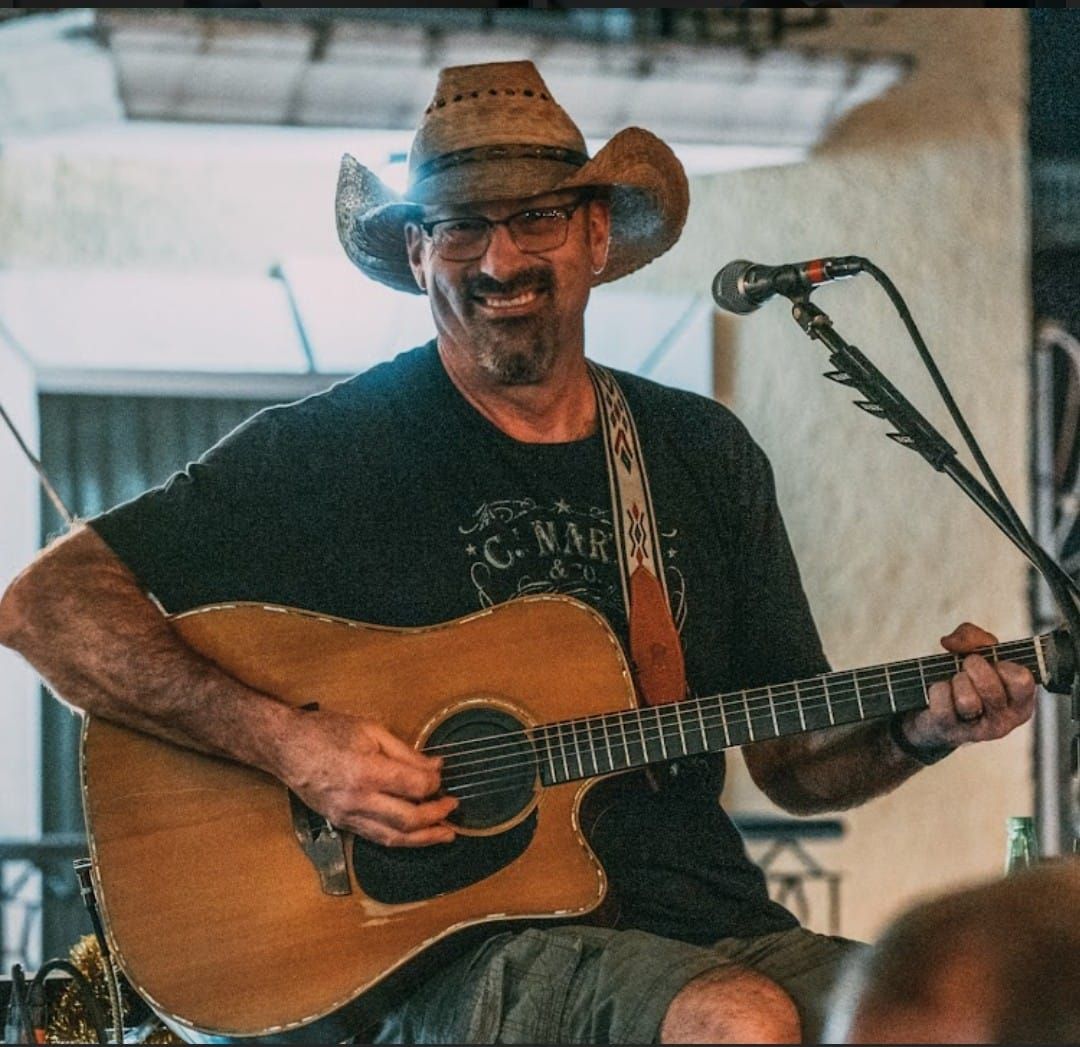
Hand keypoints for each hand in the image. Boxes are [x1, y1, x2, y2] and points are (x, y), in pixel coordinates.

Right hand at [281, 708, 457, 846]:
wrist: (285, 747)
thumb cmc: (326, 731)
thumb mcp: (371, 730)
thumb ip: (406, 752)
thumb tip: (436, 766)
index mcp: (366, 772)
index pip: (414, 786)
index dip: (434, 784)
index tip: (442, 778)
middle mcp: (357, 800)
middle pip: (408, 820)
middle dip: (437, 816)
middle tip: (453, 808)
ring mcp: (347, 816)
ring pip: (393, 838)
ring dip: (424, 838)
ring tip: (446, 834)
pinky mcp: (341, 823)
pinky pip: (376, 838)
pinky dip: (400, 839)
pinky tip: (416, 835)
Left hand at [901, 622, 1035, 751]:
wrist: (933, 711)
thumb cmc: (965, 679)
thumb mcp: (976, 653)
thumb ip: (973, 636)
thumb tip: (952, 643)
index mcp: (1020, 703)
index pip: (1022, 680)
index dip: (1002, 664)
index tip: (993, 664)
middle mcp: (1004, 721)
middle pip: (990, 687)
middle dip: (972, 667)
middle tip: (967, 668)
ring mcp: (977, 731)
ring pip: (967, 700)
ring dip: (956, 681)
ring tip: (954, 683)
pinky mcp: (949, 731)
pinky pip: (942, 700)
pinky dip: (936, 689)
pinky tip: (939, 693)